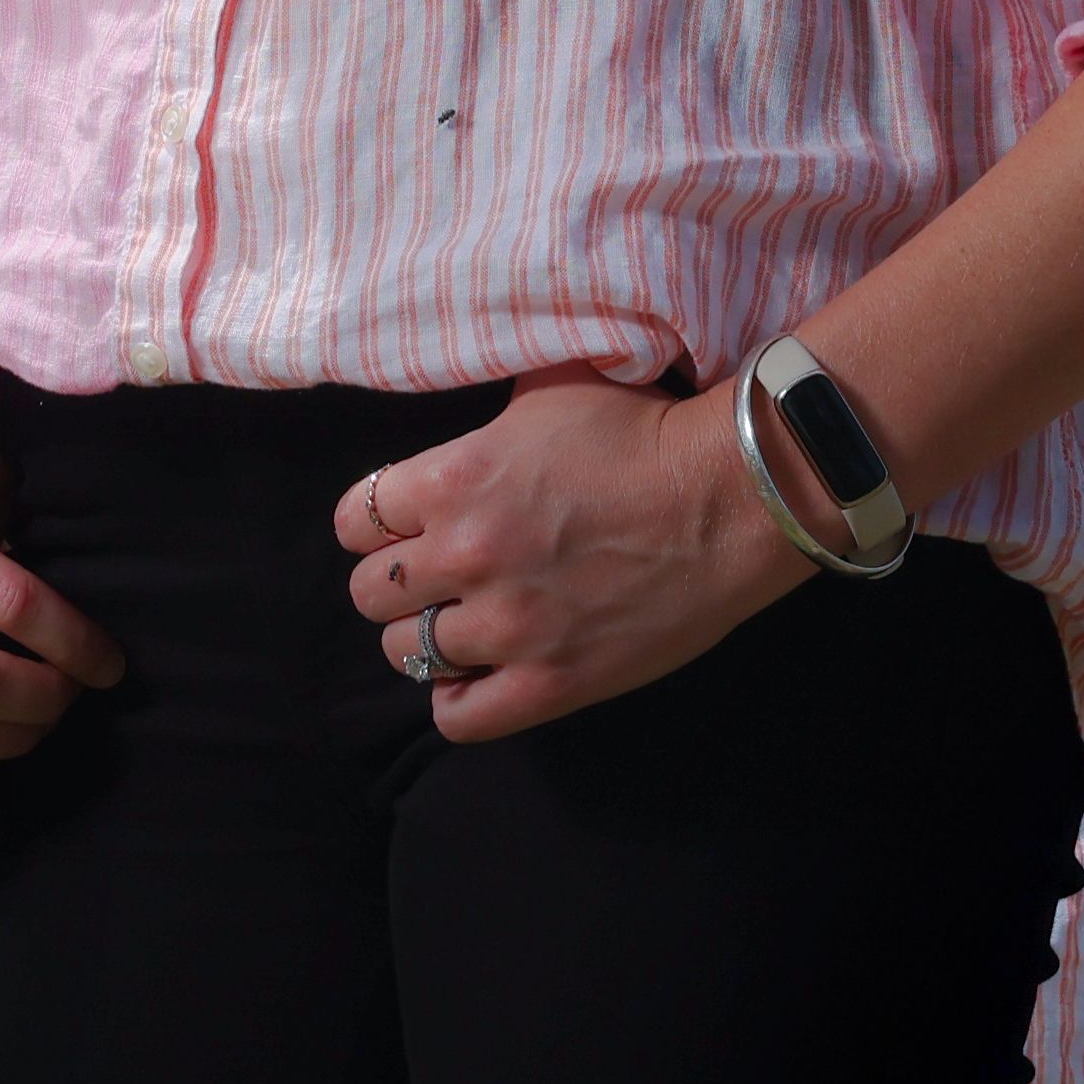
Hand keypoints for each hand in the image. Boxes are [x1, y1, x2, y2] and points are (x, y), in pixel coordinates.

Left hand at [338, 375, 811, 740]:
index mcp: (453, 479)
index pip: (353, 521)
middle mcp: (465, 556)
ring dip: (428, 637)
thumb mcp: (554, 382)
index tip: (404, 526)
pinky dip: (457, 699)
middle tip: (437, 575)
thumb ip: (491, 396)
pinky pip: (458, 717)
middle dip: (397, 583)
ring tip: (463, 623)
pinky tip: (479, 674)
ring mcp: (507, 627)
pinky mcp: (551, 682)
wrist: (730, 497)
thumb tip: (469, 365)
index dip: (375, 524)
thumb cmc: (646, 429)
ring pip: (406, 654)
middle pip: (368, 594)